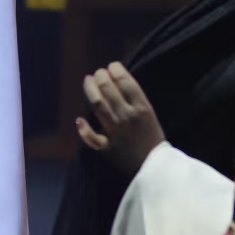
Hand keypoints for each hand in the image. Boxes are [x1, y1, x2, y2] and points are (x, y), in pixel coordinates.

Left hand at [76, 62, 165, 178]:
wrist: (155, 168)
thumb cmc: (153, 138)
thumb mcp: (151, 115)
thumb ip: (136, 101)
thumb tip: (118, 82)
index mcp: (143, 108)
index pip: (126, 82)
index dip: (116, 70)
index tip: (112, 66)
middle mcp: (128, 117)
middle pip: (109, 90)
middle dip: (101, 76)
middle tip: (98, 73)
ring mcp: (116, 132)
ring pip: (98, 105)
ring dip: (90, 89)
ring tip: (88, 80)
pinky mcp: (107, 147)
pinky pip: (92, 137)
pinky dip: (84, 129)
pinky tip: (79, 119)